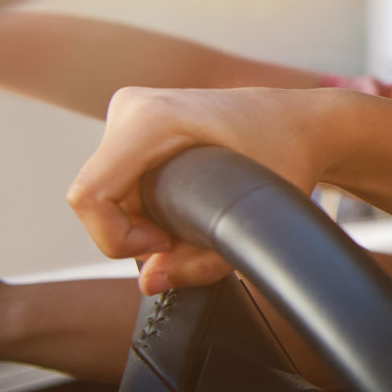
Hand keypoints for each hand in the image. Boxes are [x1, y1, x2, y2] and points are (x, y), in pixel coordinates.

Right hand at [68, 86, 340, 293]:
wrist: (302, 122)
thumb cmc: (287, 158)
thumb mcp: (254, 217)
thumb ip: (202, 261)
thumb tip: (148, 283)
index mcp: (150, 119)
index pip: (90, 196)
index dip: (117, 238)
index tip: (167, 244)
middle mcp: (131, 108)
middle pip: (100, 201)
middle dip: (137, 235)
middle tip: (193, 237)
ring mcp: (129, 114)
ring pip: (108, 196)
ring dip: (143, 222)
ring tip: (197, 217)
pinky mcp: (134, 126)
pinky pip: (118, 184)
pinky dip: (146, 208)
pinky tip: (187, 204)